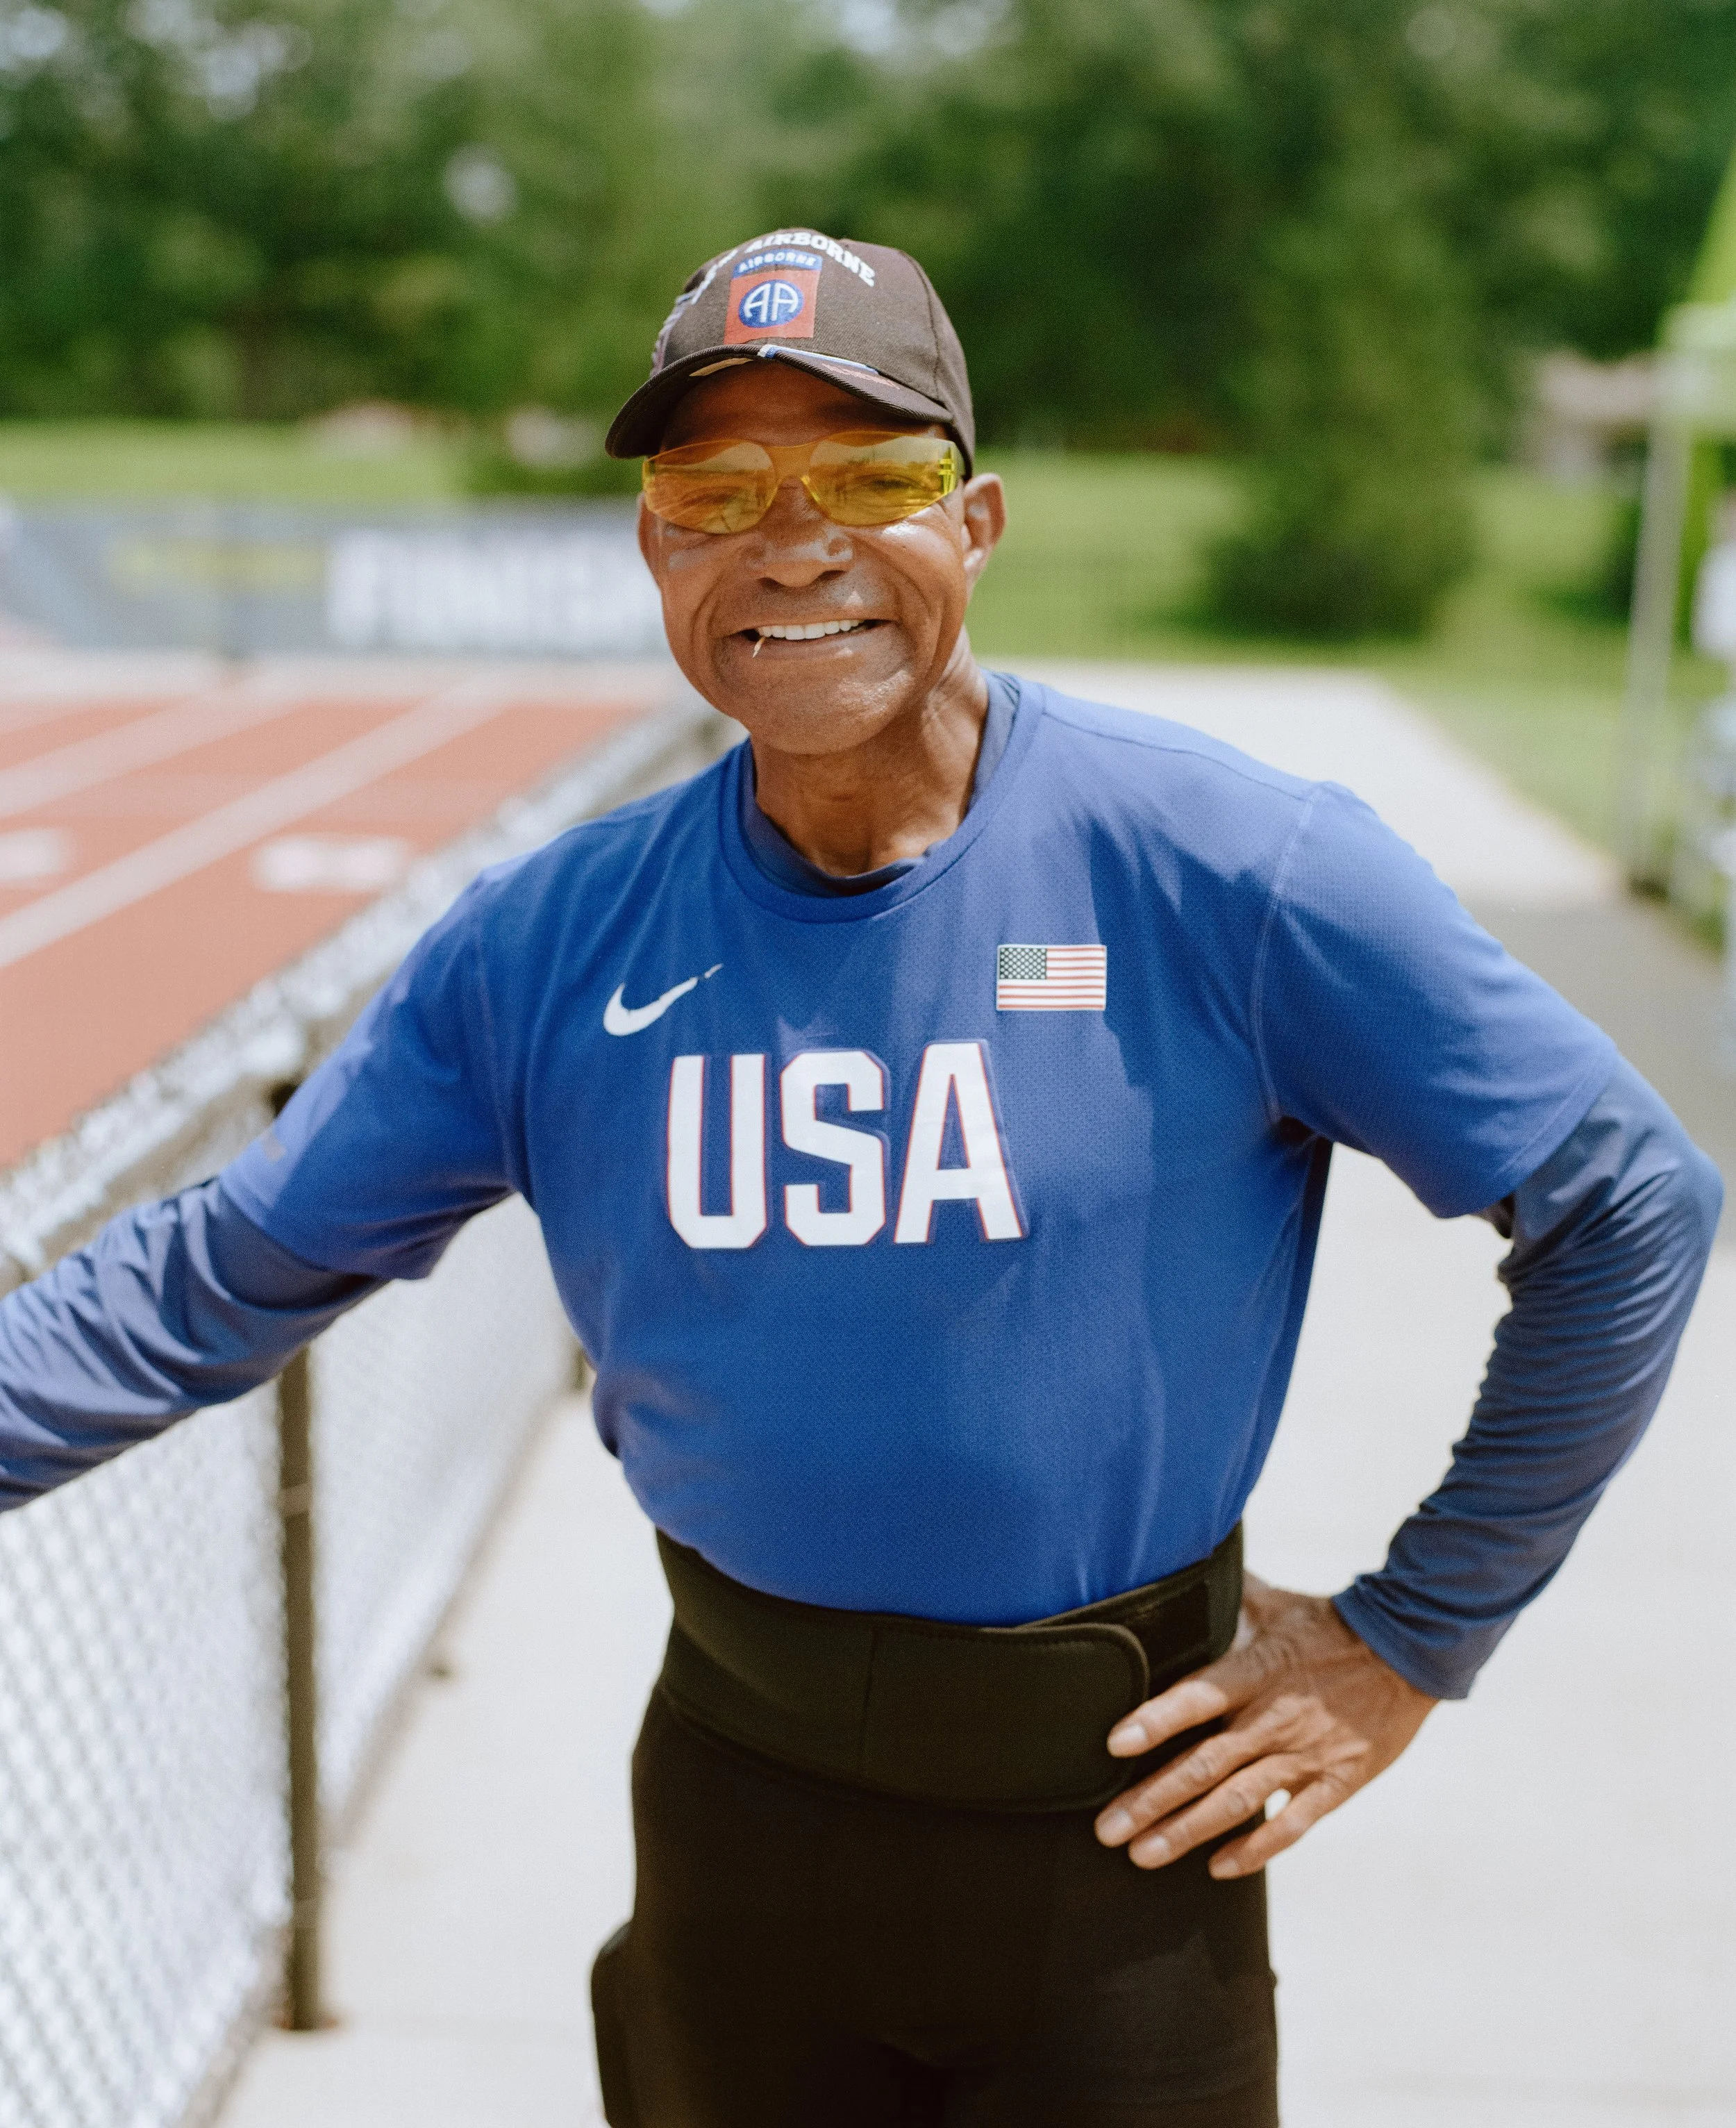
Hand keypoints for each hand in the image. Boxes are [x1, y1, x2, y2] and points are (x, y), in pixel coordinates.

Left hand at [1093, 1574, 1435, 1878]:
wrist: (1408, 1650)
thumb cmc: (1330, 1625)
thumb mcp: (1274, 1603)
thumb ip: (1227, 1596)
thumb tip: (1180, 1562)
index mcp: (1254, 1672)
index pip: (1195, 1698)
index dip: (1154, 1721)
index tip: (1113, 1746)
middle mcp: (1272, 1718)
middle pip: (1203, 1765)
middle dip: (1151, 1801)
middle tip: (1107, 1830)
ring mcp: (1305, 1755)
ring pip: (1237, 1802)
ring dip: (1187, 1831)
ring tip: (1143, 1855)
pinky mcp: (1336, 1782)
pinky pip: (1292, 1824)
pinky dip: (1254, 1848)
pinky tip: (1219, 1866)